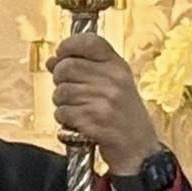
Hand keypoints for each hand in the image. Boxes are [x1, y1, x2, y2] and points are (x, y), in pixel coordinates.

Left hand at [49, 32, 162, 176]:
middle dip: (59, 80)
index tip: (60, 55)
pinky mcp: (96, 121)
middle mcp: (113, 80)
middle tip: (68, 91)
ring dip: (61, 103)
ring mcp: (105, 100)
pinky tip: (77, 122)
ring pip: (61, 91)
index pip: (89, 42)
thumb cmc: (123, 116)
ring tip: (76, 109)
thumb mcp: (114, 84)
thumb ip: (86, 69)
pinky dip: (64, 120)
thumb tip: (52, 61)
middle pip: (66, 67)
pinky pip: (63, 113)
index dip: (68, 46)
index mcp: (118, 66)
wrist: (139, 149)